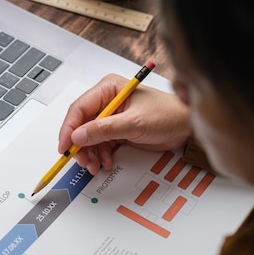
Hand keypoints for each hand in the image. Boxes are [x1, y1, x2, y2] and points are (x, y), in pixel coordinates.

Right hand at [59, 73, 190, 174]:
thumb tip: (78, 136)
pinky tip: (106, 162)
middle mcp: (106, 101)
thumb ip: (104, 130)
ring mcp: (111, 116)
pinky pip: (100, 144)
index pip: (79, 108)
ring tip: (95, 165)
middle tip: (82, 161)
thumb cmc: (167, 115)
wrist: (187, 127)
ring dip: (90, 153)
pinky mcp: (116, 129)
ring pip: (89, 137)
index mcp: (108, 89)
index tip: (65, 146)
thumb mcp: (134, 123)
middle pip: (81, 125)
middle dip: (80, 145)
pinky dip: (100, 155)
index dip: (69, 129)